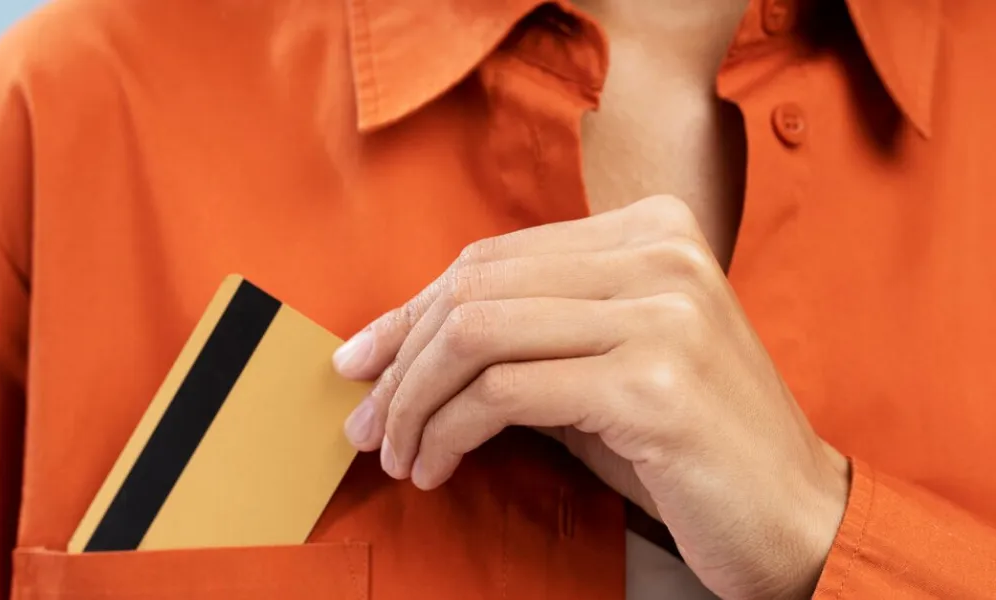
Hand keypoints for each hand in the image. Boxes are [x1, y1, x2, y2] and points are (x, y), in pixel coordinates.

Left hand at [332, 195, 849, 599]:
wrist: (794, 516)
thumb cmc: (685, 448)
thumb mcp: (598, 368)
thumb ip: (520, 337)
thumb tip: (396, 346)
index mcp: (651, 230)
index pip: (492, 259)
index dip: (411, 312)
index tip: (361, 360)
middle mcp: (660, 254)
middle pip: (474, 287)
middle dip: (401, 361)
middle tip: (367, 422)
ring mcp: (662, 313)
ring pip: (476, 333)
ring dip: (414, 401)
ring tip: (396, 453)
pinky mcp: (653, 382)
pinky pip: (504, 393)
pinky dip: (448, 431)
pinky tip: (436, 467)